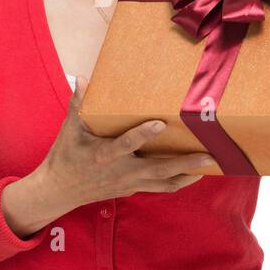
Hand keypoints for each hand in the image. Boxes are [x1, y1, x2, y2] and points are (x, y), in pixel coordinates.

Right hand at [1, 76, 215, 237]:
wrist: (59, 191)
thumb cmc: (65, 157)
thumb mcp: (69, 130)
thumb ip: (78, 105)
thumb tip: (84, 78)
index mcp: (104, 154)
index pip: (125, 144)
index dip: (142, 135)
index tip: (160, 123)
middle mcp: (121, 171)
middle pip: (157, 169)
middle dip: (183, 163)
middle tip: (207, 154)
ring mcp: (129, 183)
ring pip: (164, 182)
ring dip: (188, 175)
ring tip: (209, 165)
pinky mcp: (132, 189)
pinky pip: (160, 187)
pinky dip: (178, 182)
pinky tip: (194, 174)